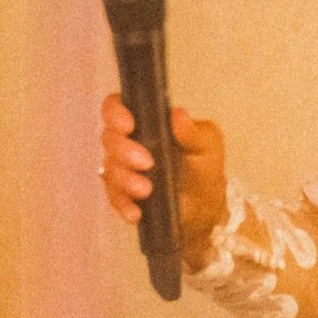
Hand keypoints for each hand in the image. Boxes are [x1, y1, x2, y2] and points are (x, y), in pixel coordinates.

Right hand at [101, 94, 228, 274]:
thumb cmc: (205, 166)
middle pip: (109, 138)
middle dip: (123, 150)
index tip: (128, 125)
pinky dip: (123, 204)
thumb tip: (178, 114)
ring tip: (147, 189)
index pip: (118, 105)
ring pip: (109, 168)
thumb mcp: (207, 145)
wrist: (206, 205)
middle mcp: (130, 141)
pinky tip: (136, 211)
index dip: (115, 112)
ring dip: (125, 179)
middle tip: (147, 162)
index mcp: (148, 121)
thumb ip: (192, 132)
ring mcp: (123, 168)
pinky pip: (114, 197)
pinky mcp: (123, 193)